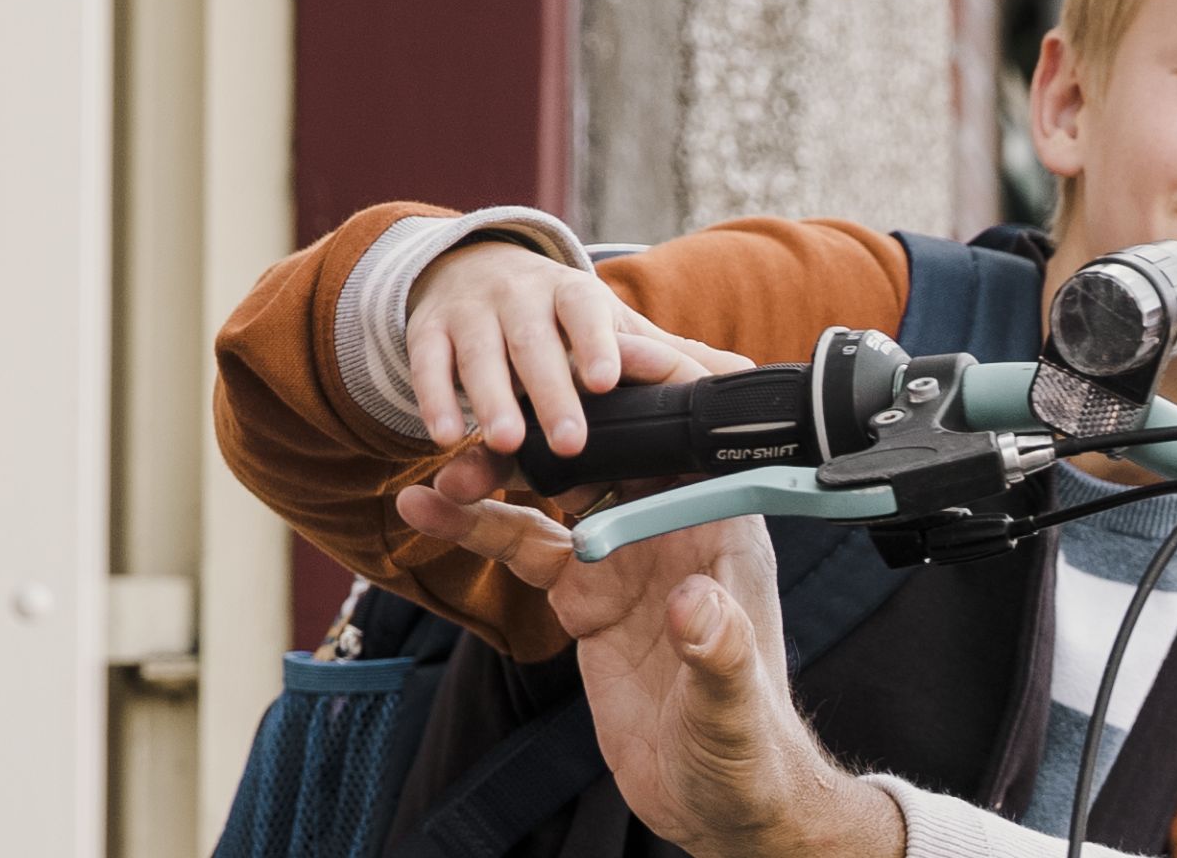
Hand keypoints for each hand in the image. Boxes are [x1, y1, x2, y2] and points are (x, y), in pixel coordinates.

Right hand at [393, 327, 892, 856]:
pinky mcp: (588, 598)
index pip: (690, 453)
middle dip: (550, 435)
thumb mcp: (732, 711)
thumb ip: (719, 656)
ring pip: (556, 496)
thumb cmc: (746, 753)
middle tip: (488, 430)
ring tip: (439, 472)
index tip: (583, 376)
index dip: (644, 410)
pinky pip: (529, 547)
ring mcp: (627, 564)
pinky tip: (429, 509)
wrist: (716, 800)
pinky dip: (481, 526)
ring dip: (500, 478)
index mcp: (724, 541)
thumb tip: (697, 605)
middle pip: (610, 459)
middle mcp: (675, 537)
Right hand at [405, 240, 741, 457]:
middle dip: (549, 390)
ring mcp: (472, 313)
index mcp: (575, 294)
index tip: (607, 380)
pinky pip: (428, 365)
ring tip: (506, 445)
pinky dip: (435, 399)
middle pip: (535, 342)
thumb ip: (668, 355)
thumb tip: (747, 377)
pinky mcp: (429, 333)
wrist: (475, 268)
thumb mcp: (611, 326)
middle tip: (569, 442)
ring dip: (491, 399)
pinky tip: (446, 438)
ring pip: (480, 355)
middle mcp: (521, 297)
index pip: (588, 313)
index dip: (597, 343)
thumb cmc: (562, 317)